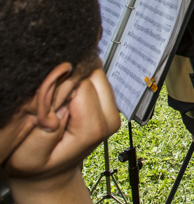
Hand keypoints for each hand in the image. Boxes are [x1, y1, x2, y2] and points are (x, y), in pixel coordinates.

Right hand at [4, 69, 119, 180]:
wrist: (52, 172)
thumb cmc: (39, 165)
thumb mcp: (29, 156)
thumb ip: (43, 129)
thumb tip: (57, 102)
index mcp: (92, 130)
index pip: (82, 85)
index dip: (60, 87)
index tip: (46, 102)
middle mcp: (108, 119)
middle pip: (92, 76)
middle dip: (69, 82)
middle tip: (52, 103)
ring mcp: (111, 112)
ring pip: (95, 75)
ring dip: (74, 83)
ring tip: (59, 104)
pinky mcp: (108, 106)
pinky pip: (94, 80)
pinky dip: (78, 85)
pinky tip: (66, 102)